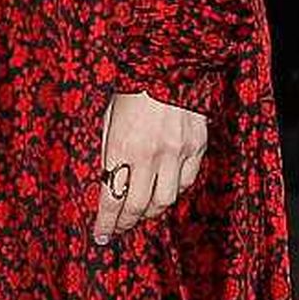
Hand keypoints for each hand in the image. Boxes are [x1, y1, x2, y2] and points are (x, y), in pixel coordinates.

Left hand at [92, 92, 207, 246]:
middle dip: (126, 223)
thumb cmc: (133, 91)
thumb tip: (107, 184)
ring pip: (165, 201)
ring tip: (140, 212)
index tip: (101, 235)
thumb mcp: (109, 119)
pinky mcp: (197, 147)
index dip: (106, 222)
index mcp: (122, 147)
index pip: (112, 198)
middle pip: (139, 207)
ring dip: (150, 211)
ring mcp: (177, 152)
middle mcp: (151, 155)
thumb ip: (109, 152)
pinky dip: (173, 191)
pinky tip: (163, 189)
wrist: (170, 64)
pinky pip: (186, 182)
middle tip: (119, 229)